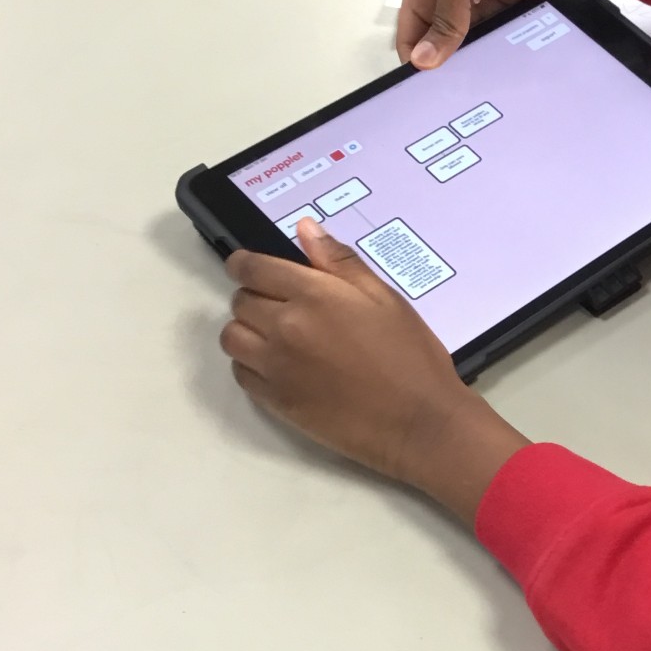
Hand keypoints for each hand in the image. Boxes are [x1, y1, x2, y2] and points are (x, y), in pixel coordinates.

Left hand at [220, 221, 527, 523]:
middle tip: (284, 305)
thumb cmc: (411, 357)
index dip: (244, 263)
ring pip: (232, 337)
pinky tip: (280, 365)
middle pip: (240, 301)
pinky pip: (240, 373)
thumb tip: (306, 228)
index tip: (249, 266)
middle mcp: (285, 327)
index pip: (253, 268)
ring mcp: (276, 367)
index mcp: (314, 295)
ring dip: (247, 330)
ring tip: (277, 335)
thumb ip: (341, 262)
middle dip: (255, 296)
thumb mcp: (385, 298)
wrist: (418, 422)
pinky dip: (250, 364)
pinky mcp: (275, 400)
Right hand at [398, 0, 650, 68]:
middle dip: (441, 66)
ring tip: (473, 85)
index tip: (426, 86)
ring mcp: (471, 10)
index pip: (407, 33)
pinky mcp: (496, 17)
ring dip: (466, 63)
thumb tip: (422, 59)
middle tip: (453, 91)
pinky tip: (492, 73)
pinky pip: (485, 45)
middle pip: (433, 44)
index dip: (414, 59)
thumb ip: (442, 20)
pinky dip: (487, 57)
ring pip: (460, 48)